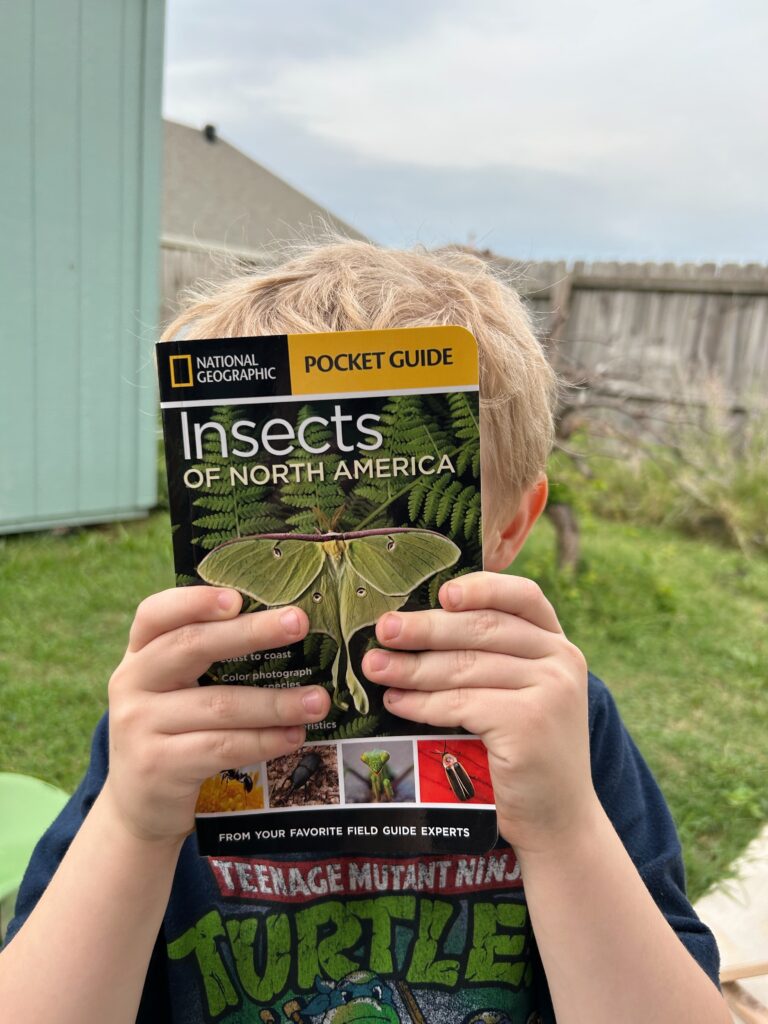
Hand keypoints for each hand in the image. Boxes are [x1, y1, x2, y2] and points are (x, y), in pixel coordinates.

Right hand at [103, 587, 329, 843]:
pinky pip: (221, 747)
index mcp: (139, 653)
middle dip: (252, 633)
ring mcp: (138, 725)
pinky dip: (263, 741)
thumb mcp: (176, 689)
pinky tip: (293, 736)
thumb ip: (207, 657)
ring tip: (318, 701)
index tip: (238, 597)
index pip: (156, 614)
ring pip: (218, 704)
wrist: (139, 806)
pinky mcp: (157, 766)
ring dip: (275, 702)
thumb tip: (284, 624)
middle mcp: (131, 682)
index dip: (195, 601)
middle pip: (192, 647)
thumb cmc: (174, 732)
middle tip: (299, 623)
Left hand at [361, 572, 596, 853]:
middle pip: (482, 629)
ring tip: (374, 667)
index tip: (439, 591)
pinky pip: (461, 704)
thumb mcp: (520, 693)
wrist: (558, 820)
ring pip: (465, 667)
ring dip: (412, 666)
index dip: (481, 587)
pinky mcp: (529, 725)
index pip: (523, 596)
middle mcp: (561, 660)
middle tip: (383, 630)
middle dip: (425, 628)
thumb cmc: (524, 752)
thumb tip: (413, 628)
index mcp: (558, 644)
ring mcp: (550, 691)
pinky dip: (421, 703)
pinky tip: (396, 702)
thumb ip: (490, 659)